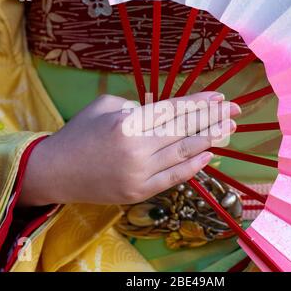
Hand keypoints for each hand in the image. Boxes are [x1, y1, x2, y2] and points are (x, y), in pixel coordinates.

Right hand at [19, 92, 240, 205]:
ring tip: (229, 130)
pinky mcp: (138, 192)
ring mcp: (139, 174)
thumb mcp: (105, 106)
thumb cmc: (78, 133)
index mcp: (127, 123)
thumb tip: (163, 114)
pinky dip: (193, 167)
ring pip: (183, 153)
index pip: (173, 110)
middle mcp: (137, 149)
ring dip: (209, 139)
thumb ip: (137, 107)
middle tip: (235, 111)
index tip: (220, 97)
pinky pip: (173, 178)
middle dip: (213, 119)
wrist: (56, 172)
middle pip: (184, 130)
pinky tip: (209, 155)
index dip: (199, 103)